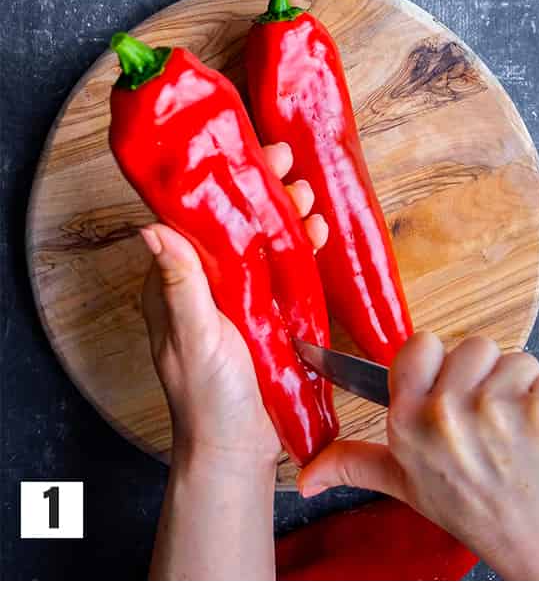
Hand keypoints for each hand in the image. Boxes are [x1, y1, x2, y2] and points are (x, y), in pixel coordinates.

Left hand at [141, 141, 326, 470]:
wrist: (238, 452)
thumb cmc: (208, 402)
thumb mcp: (194, 338)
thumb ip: (181, 284)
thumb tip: (153, 228)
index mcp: (177, 286)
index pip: (196, 219)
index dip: (221, 183)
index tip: (248, 155)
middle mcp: (206, 288)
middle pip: (234, 226)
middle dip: (262, 194)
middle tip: (288, 168)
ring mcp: (239, 304)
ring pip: (263, 247)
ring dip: (286, 220)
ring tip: (309, 199)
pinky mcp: (268, 322)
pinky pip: (285, 278)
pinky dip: (302, 253)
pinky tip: (317, 237)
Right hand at [297, 333, 538, 580]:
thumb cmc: (483, 516)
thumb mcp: (411, 488)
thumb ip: (357, 466)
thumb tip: (306, 476)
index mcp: (409, 423)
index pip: (421, 345)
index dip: (443, 366)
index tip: (453, 393)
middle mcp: (447, 413)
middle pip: (475, 347)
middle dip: (490, 379)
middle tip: (493, 427)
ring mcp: (499, 410)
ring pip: (518, 360)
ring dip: (525, 392)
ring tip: (522, 437)